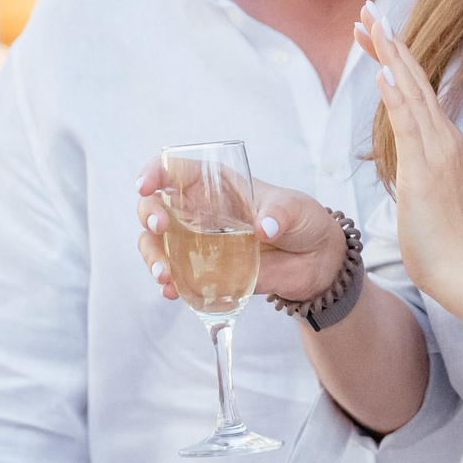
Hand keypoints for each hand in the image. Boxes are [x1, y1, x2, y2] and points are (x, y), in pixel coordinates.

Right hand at [133, 165, 348, 304]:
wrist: (317, 262)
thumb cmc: (304, 221)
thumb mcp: (297, 209)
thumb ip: (281, 213)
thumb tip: (263, 227)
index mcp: (217, 185)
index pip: (177, 170)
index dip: (155, 172)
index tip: (145, 185)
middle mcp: (200, 211)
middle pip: (156, 206)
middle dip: (149, 215)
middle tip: (160, 229)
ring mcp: (198, 243)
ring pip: (157, 244)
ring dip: (152, 256)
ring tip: (164, 274)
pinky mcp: (206, 272)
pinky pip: (177, 277)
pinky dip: (169, 284)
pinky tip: (172, 291)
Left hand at [354, 0, 462, 301]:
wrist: (460, 270)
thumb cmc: (439, 238)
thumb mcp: (422, 191)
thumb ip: (415, 165)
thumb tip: (406, 154)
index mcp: (440, 141)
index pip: (413, 88)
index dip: (392, 55)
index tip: (371, 29)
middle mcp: (442, 137)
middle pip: (413, 79)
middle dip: (389, 42)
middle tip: (369, 8)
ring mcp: (436, 152)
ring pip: (411, 92)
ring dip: (390, 56)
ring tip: (373, 24)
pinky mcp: (424, 171)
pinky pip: (408, 126)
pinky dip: (396, 96)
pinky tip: (383, 71)